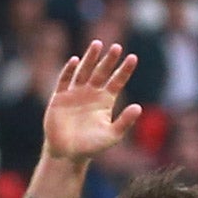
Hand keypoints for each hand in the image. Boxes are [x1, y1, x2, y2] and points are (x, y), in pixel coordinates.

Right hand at [42, 40, 141, 164]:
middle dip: (109, 60)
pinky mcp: (60, 97)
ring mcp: (75, 93)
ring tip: (97, 44)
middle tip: (117, 47)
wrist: (66, 154)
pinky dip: (69, 70)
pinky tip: (75, 60)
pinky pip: (64, 80)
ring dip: (90, 58)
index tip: (133, 58)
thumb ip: (124, 122)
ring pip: (84, 71)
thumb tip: (138, 108)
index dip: (124, 70)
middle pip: (102, 72)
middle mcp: (91, 92)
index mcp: (105, 100)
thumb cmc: (90, 146)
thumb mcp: (111, 136)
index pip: (117, 81)